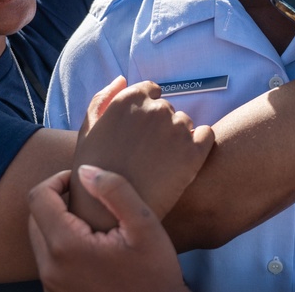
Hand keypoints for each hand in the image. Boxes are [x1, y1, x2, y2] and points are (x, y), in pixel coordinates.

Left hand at [28, 167, 190, 291]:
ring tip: (91, 221)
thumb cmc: (155, 274)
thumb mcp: (144, 226)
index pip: (38, 197)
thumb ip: (114, 191)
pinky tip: (91, 245)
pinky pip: (48, 261)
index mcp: (66, 247)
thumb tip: (84, 171)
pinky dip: (62, 245)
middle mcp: (50, 268)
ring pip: (39, 240)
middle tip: (87, 198)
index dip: (57, 179)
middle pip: (34, 218)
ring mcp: (51, 285)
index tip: (80, 181)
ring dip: (58, 223)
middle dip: (56, 200)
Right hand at [69, 79, 214, 231]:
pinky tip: (184, 164)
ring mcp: (177, 129)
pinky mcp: (195, 151)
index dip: (145, 113)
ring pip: (186, 124)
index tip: (139, 135)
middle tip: (146, 154)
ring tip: (160, 164)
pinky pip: (207, 136)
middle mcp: (156, 109)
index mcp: (130, 99)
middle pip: (167, 109)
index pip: (151, 90)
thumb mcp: (87, 130)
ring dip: (178, 138)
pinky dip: (200, 145)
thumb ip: (102, 99)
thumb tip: (122, 79)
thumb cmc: (94, 172)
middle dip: (159, 127)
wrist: (108, 215)